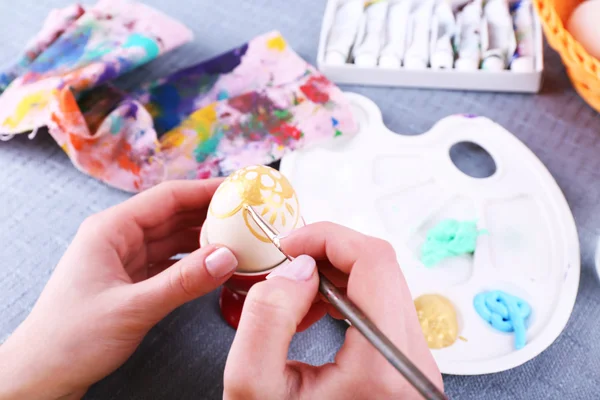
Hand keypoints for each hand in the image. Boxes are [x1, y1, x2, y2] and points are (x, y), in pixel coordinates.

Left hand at [0, 180, 238, 399]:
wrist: (43, 374)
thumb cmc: (71, 338)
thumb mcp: (132, 307)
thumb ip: (182, 282)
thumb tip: (227, 257)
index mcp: (111, 229)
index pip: (167, 197)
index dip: (205, 190)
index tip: (239, 189)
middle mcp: (119, 237)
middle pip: (174, 215)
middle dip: (211, 214)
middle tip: (250, 215)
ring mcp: (126, 258)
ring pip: (174, 239)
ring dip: (205, 239)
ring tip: (241, 239)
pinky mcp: (132, 280)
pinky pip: (171, 262)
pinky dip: (194, 263)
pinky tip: (217, 265)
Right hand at [224, 222, 441, 398]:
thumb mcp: (254, 388)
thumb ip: (268, 318)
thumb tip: (297, 269)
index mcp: (383, 367)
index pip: (375, 262)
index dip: (328, 238)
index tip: (291, 244)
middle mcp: (413, 364)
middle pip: (382, 269)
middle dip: (327, 255)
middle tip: (287, 266)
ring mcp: (414, 365)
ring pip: (383, 286)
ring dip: (334, 276)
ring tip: (294, 295)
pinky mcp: (405, 365)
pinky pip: (381, 309)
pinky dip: (345, 297)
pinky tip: (313, 310)